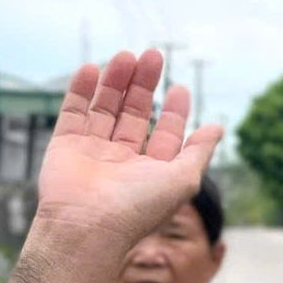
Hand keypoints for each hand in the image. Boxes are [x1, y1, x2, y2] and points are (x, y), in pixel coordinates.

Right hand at [34, 49, 222, 249]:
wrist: (87, 227)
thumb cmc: (139, 207)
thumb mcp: (183, 178)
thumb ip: (199, 151)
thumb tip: (218, 127)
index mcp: (150, 170)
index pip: (164, 133)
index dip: (172, 111)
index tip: (179, 88)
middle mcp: (121, 161)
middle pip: (134, 114)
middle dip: (144, 85)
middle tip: (152, 55)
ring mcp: (92, 152)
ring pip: (105, 108)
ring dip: (115, 81)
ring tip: (126, 55)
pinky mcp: (64, 147)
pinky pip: (72, 113)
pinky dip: (80, 91)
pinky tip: (91, 68)